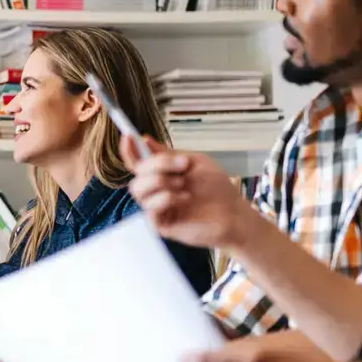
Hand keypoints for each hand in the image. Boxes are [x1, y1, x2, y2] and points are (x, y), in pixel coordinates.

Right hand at [124, 134, 258, 251]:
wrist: (234, 213)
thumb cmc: (218, 189)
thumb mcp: (195, 162)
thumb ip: (168, 153)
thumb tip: (145, 140)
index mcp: (162, 175)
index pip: (137, 163)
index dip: (129, 150)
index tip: (128, 136)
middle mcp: (156, 191)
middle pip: (137, 175)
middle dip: (158, 165)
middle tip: (183, 165)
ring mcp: (157, 208)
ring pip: (138, 190)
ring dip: (161, 182)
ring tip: (183, 184)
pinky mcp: (161, 225)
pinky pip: (149, 209)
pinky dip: (166, 198)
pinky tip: (184, 198)